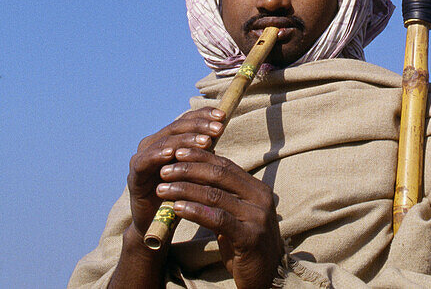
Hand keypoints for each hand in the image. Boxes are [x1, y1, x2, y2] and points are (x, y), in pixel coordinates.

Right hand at [126, 106, 227, 239]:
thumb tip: (220, 129)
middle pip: (177, 127)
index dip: (203, 115)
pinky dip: (157, 156)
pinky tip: (171, 154)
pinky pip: (145, 162)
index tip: (223, 115)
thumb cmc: (181, 193)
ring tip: (205, 141)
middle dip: (199, 126)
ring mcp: (142, 157)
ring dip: (185, 140)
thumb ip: (202, 151)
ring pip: (165, 142)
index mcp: (168, 139)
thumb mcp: (195, 169)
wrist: (159, 224)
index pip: (186, 120)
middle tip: (218, 128)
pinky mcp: (134, 175)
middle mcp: (153, 143)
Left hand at [155, 146, 284, 288]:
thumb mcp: (236, 218)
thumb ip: (222, 198)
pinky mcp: (250, 237)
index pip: (225, 166)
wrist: (267, 278)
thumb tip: (195, 177)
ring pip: (215, 195)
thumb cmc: (245, 247)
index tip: (177, 153)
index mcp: (258, 189)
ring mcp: (257, 217)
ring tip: (163, 190)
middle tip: (165, 170)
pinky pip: (218, 219)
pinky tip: (177, 208)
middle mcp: (261, 198)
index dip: (201, 158)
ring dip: (185, 190)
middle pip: (220, 176)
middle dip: (189, 170)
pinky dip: (195, 211)